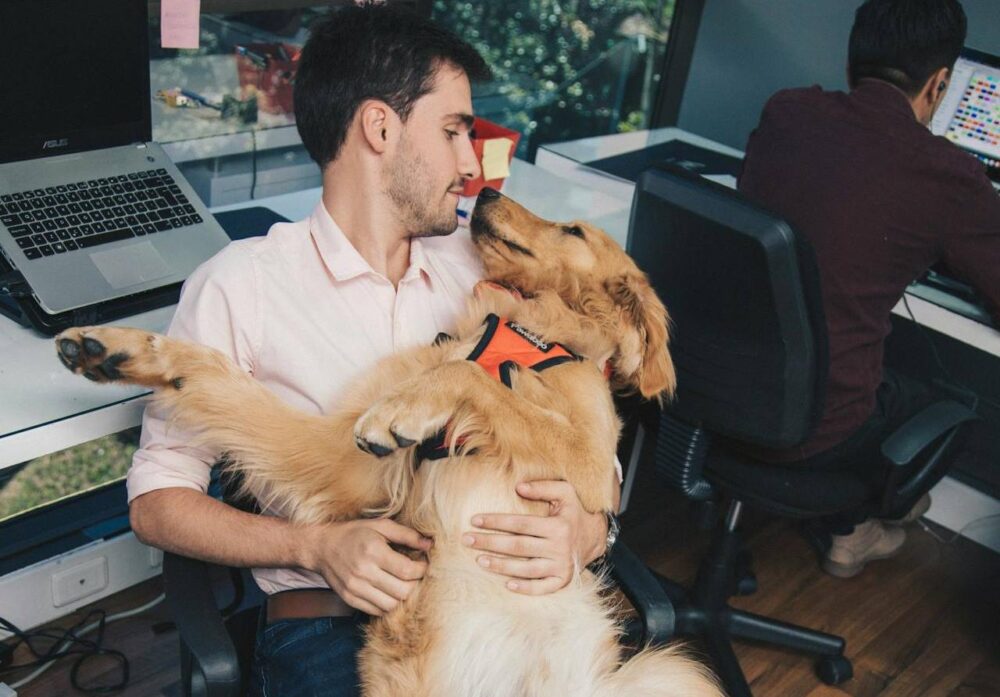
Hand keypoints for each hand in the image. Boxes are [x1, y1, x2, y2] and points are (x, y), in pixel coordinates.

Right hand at [301, 518, 431, 615]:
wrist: (321, 546)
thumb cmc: (354, 533)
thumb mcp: (380, 526)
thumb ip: (406, 535)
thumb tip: (430, 545)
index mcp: (373, 551)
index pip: (407, 570)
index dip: (422, 570)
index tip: (425, 564)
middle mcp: (363, 572)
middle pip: (402, 591)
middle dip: (416, 585)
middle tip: (418, 576)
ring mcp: (355, 589)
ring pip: (391, 605)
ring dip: (404, 598)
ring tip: (406, 585)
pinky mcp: (350, 599)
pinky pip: (377, 611)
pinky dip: (389, 605)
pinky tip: (391, 592)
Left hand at [463, 480, 608, 595]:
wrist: (595, 537)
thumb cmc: (574, 512)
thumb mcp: (565, 492)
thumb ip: (543, 487)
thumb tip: (518, 487)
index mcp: (557, 526)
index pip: (520, 524)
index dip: (496, 522)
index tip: (475, 520)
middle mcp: (559, 548)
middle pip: (518, 546)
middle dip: (490, 543)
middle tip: (467, 540)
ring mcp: (561, 566)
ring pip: (526, 568)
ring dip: (501, 566)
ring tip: (479, 560)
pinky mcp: (563, 581)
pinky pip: (542, 588)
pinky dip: (525, 588)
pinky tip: (506, 584)